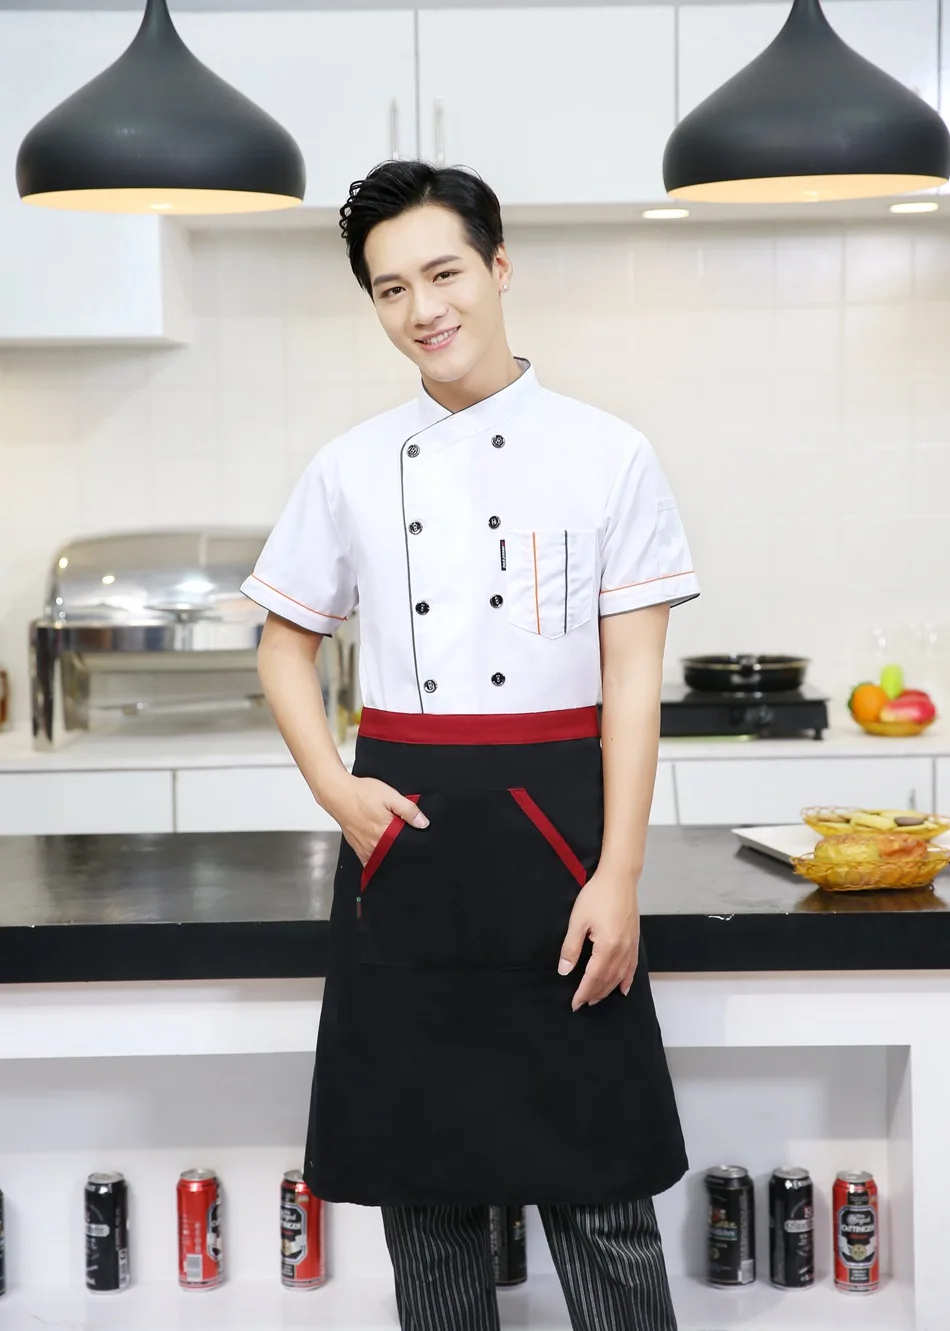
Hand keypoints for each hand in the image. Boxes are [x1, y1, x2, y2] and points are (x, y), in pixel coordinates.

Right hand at [327, 775, 428, 866]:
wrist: (338, 793)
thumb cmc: (362, 793)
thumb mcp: (391, 796)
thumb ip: (409, 810)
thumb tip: (423, 824)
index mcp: (385, 834)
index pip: (405, 849)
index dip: (412, 845)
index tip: (416, 839)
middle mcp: (373, 845)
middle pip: (393, 856)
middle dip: (400, 850)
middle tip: (402, 838)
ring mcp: (363, 849)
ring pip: (382, 859)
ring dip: (388, 853)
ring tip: (390, 840)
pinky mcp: (356, 848)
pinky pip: (369, 859)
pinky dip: (376, 856)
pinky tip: (380, 846)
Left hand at [557, 868, 639, 1010]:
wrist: (619, 878)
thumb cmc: (597, 895)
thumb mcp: (578, 921)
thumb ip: (571, 948)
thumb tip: (564, 970)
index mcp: (607, 948)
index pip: (593, 978)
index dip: (583, 993)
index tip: (574, 1004)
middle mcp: (622, 951)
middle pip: (607, 981)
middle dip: (594, 994)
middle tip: (583, 1003)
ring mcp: (631, 946)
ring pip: (620, 977)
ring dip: (608, 990)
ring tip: (597, 998)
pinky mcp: (635, 940)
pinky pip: (632, 967)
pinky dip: (627, 980)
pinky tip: (623, 988)